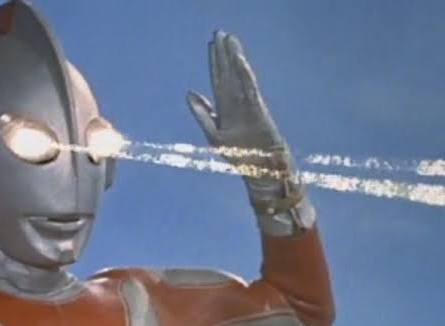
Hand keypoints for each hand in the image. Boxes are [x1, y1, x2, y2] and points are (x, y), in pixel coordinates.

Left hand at [187, 31, 291, 174]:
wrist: (259, 168)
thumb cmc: (238, 155)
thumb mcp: (213, 135)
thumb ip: (202, 114)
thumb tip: (189, 92)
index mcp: (224, 108)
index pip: (218, 80)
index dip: (215, 63)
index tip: (211, 45)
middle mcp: (236, 103)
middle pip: (228, 73)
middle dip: (223, 54)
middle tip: (219, 33)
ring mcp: (248, 104)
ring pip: (239, 77)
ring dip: (234, 58)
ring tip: (230, 40)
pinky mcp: (258, 109)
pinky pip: (250, 89)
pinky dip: (245, 75)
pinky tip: (239, 61)